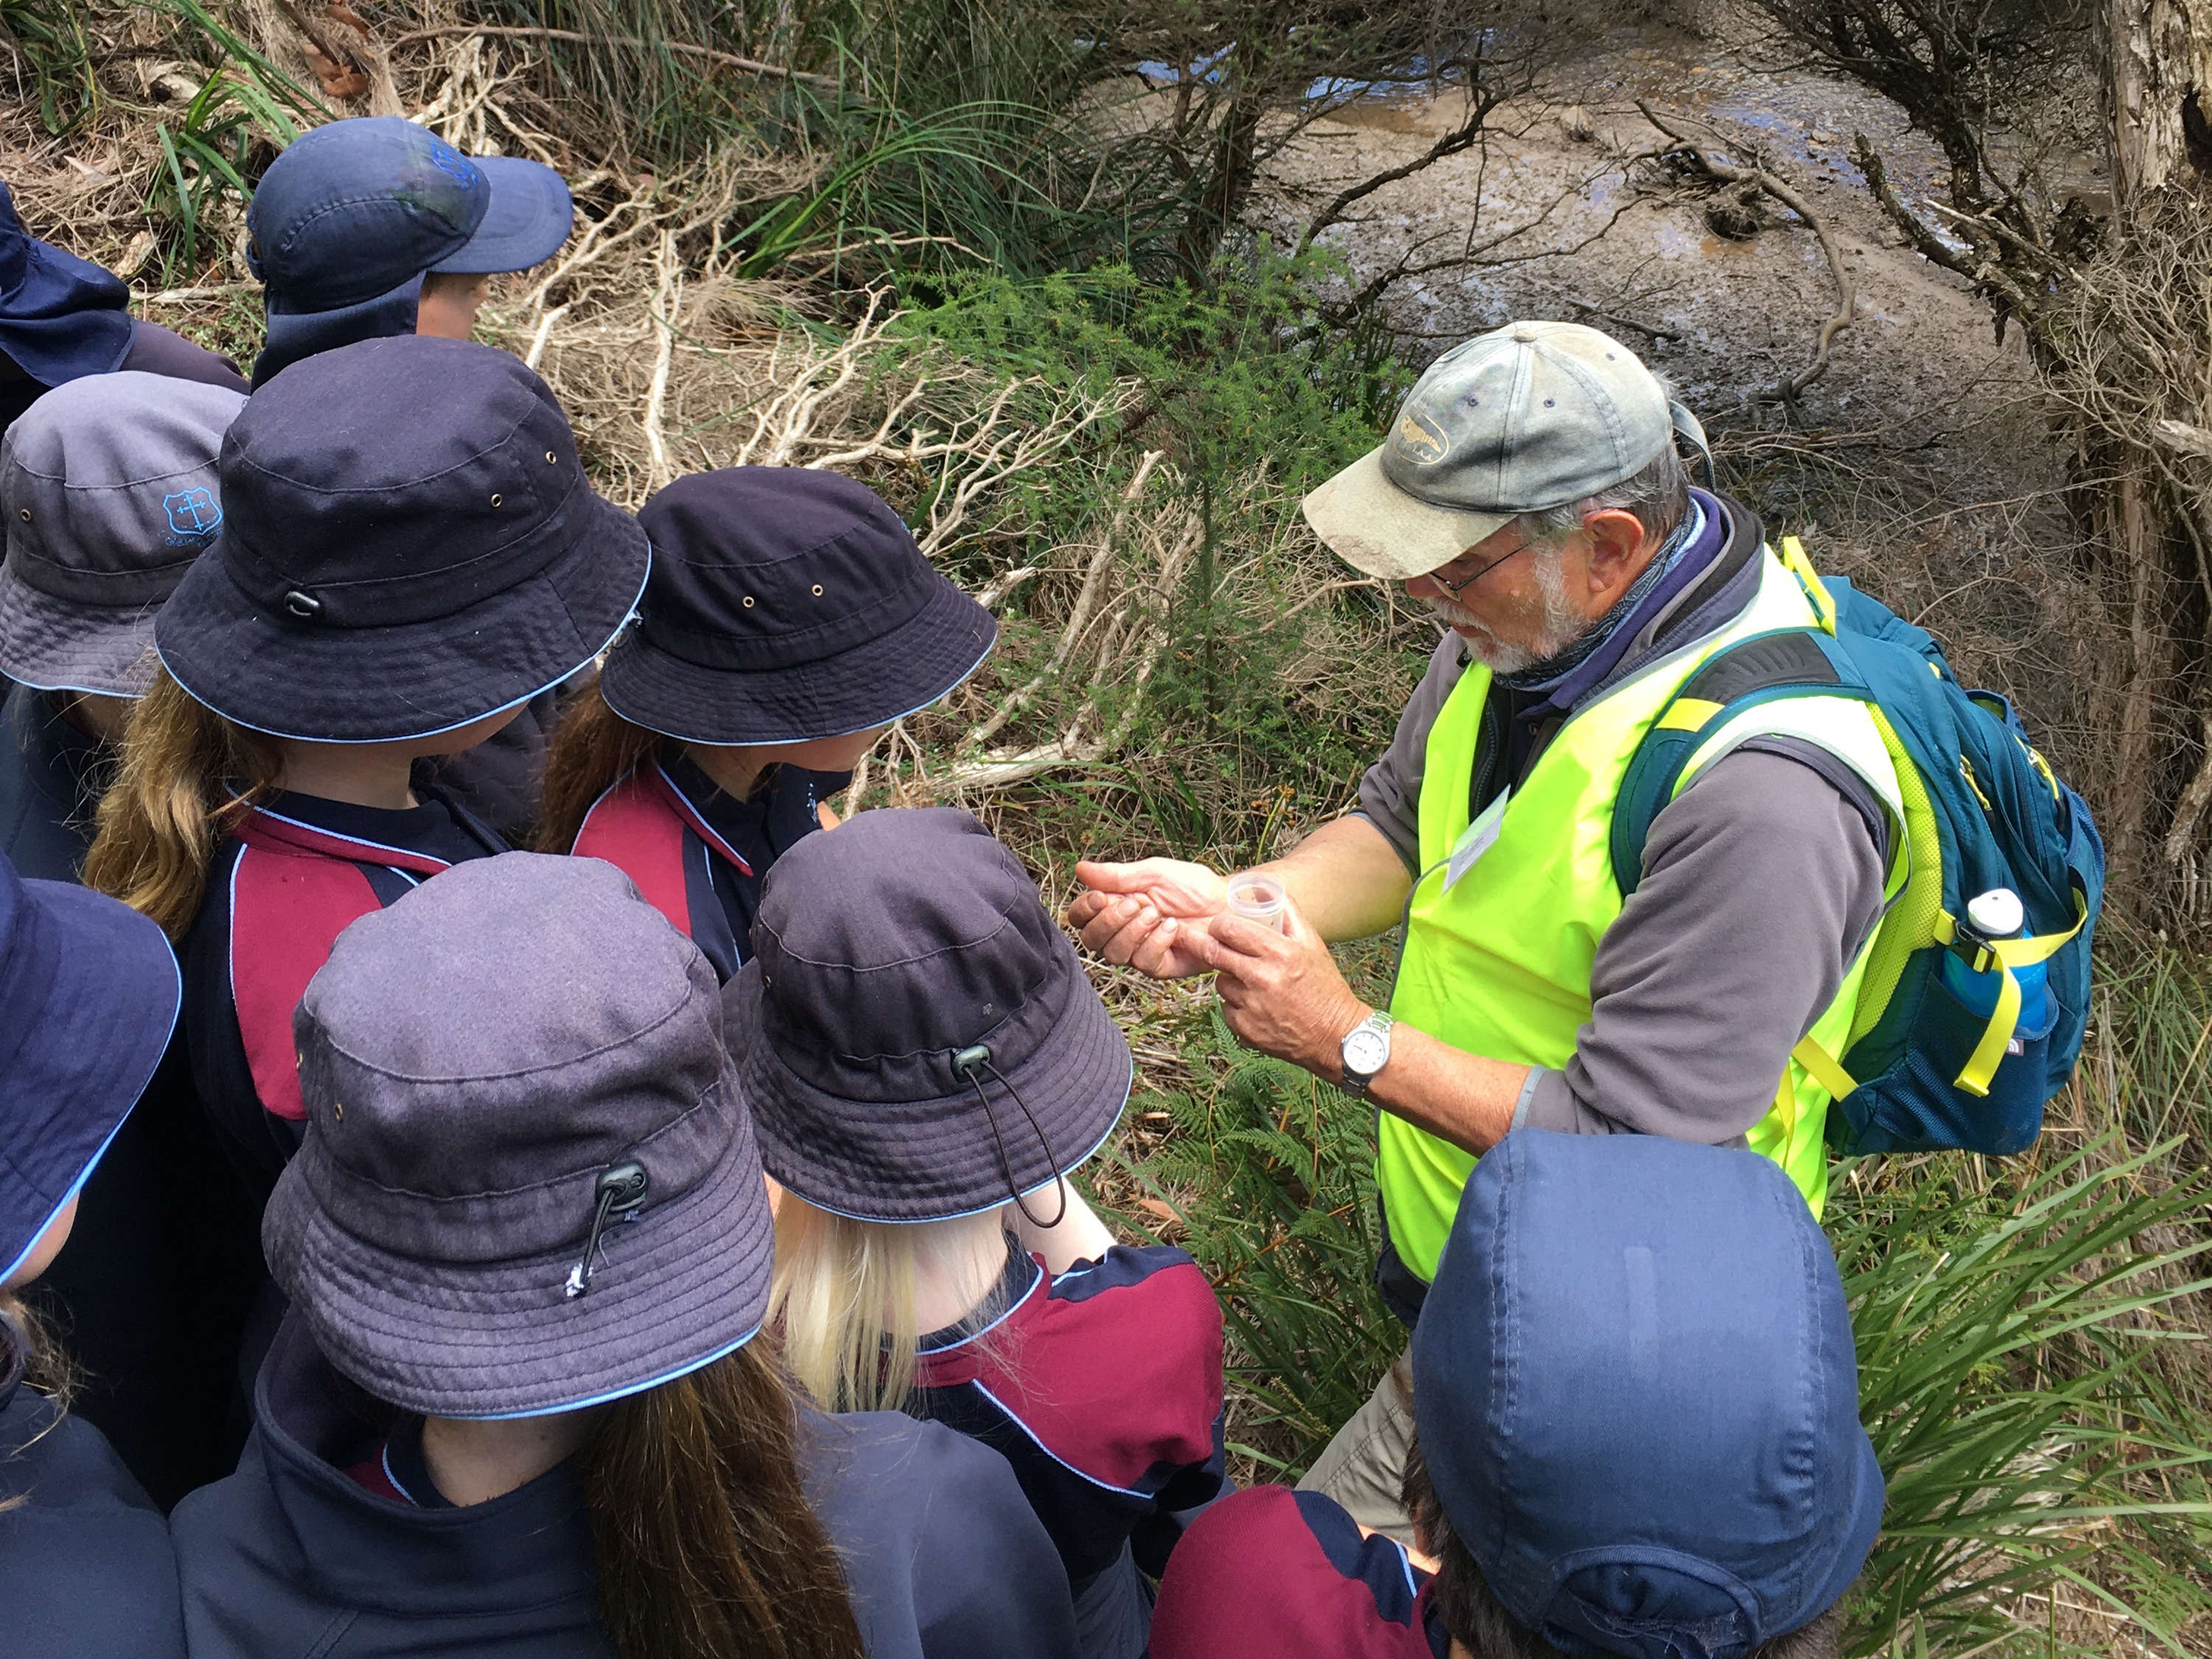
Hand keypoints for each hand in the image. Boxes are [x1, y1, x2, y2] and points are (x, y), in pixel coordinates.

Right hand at [1066, 858, 1228, 979]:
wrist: (1226, 904)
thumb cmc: (1192, 887)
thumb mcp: (1153, 872)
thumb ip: (1116, 875)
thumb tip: (1080, 869)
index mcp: (1115, 906)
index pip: (1081, 917)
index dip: (1083, 910)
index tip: (1100, 897)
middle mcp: (1123, 931)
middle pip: (1092, 939)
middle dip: (1109, 921)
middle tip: (1134, 904)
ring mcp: (1140, 951)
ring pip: (1115, 954)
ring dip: (1133, 931)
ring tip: (1156, 914)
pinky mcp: (1161, 966)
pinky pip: (1144, 962)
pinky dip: (1156, 942)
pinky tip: (1173, 928)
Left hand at [1192, 896, 1369, 1076]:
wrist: (1335, 1036)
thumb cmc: (1324, 986)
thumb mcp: (1312, 943)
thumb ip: (1287, 910)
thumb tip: (1259, 887)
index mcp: (1279, 953)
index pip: (1228, 928)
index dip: (1219, 925)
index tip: (1221, 927)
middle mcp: (1262, 979)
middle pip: (1213, 953)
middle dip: (1206, 945)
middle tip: (1209, 943)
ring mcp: (1250, 1006)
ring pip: (1219, 982)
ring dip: (1228, 977)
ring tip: (1253, 981)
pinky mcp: (1244, 1029)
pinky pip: (1226, 1007)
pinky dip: (1235, 1004)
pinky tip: (1257, 1005)